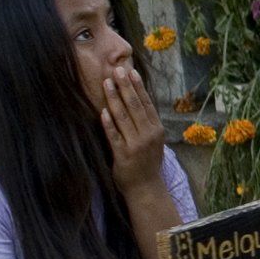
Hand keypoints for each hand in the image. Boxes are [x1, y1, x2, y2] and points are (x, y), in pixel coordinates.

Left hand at [97, 66, 166, 183]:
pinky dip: (109, 123)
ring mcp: (136, 144)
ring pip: (124, 117)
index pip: (146, 103)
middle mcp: (148, 134)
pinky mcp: (123, 154)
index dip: (138, 87)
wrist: (146, 188)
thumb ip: (146, 124)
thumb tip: (137, 102)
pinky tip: (103, 111)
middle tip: (116, 70)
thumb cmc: (147, 163)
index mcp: (157, 129)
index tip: (130, 71)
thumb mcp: (153, 141)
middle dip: (125, 86)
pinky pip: (114, 136)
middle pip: (135, 106)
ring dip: (114, 98)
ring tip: (106, 83)